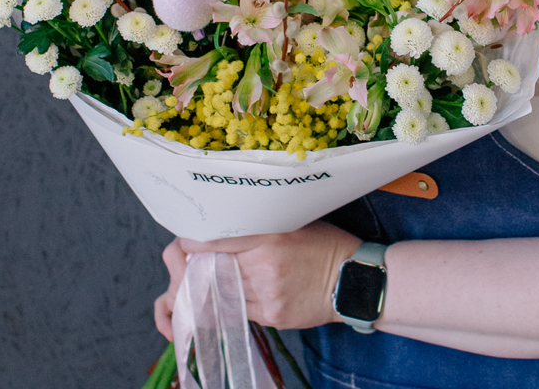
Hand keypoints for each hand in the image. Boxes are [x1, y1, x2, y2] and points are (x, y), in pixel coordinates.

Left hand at [154, 221, 361, 333]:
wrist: (352, 280)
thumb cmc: (325, 245)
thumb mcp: (294, 223)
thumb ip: (260, 228)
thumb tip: (228, 226)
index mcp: (270, 238)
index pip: (218, 240)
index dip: (195, 241)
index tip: (185, 240)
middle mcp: (264, 267)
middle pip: (217, 267)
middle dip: (202, 263)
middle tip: (195, 257)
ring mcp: (267, 295)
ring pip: (226, 290)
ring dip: (217, 283)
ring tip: (218, 273)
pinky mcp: (272, 315)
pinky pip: (242, 308)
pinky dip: (237, 300)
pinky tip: (242, 291)